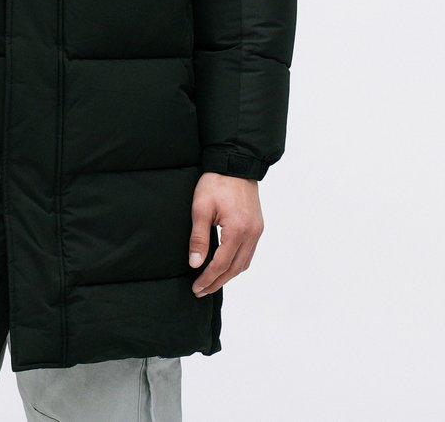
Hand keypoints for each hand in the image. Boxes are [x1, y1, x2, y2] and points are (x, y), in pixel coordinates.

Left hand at [188, 171, 263, 296]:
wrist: (236, 163)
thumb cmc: (216, 182)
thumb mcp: (201, 208)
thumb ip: (199, 238)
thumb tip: (195, 264)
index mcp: (237, 230)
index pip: (221, 264)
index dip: (207, 279)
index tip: (196, 288)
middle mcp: (251, 234)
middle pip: (234, 269)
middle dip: (217, 282)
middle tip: (201, 290)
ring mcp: (257, 231)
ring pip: (243, 264)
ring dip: (227, 276)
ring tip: (211, 282)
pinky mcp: (257, 226)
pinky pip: (248, 253)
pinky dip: (236, 264)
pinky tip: (225, 266)